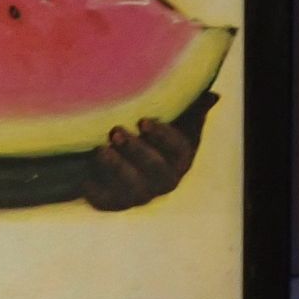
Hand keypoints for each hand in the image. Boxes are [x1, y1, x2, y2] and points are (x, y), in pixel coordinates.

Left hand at [82, 92, 217, 211]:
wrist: (122, 156)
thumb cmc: (152, 132)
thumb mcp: (173, 117)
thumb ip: (191, 107)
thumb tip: (212, 96)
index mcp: (180, 159)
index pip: (178, 150)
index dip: (162, 137)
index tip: (143, 121)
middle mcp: (163, 180)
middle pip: (155, 169)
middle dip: (137, 150)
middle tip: (116, 132)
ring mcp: (139, 194)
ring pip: (132, 187)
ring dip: (117, 168)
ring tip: (100, 150)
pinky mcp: (113, 201)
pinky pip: (106, 200)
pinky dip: (96, 190)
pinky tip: (85, 175)